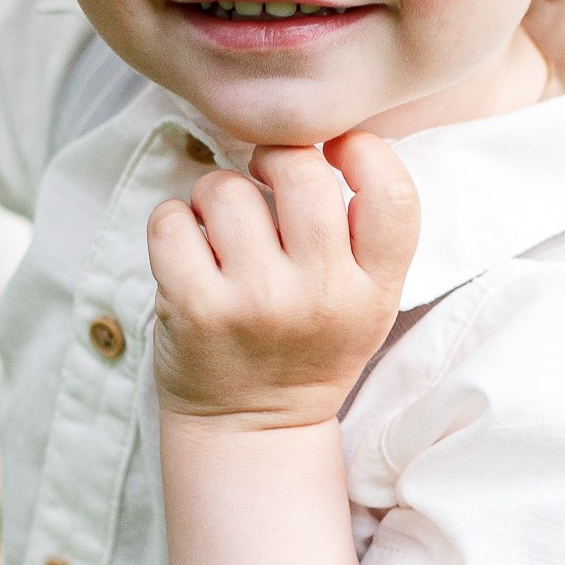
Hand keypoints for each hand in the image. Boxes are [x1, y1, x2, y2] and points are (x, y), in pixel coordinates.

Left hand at [149, 134, 419, 428]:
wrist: (252, 431)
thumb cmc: (306, 346)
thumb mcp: (364, 302)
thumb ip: (362, 232)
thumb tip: (328, 133)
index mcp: (373, 291)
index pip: (393, 195)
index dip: (365, 151)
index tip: (338, 150)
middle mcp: (320, 298)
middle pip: (302, 173)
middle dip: (276, 159)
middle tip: (265, 177)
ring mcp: (255, 304)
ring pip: (227, 189)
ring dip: (217, 195)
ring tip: (222, 231)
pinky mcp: (195, 310)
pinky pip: (171, 219)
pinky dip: (172, 221)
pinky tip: (188, 249)